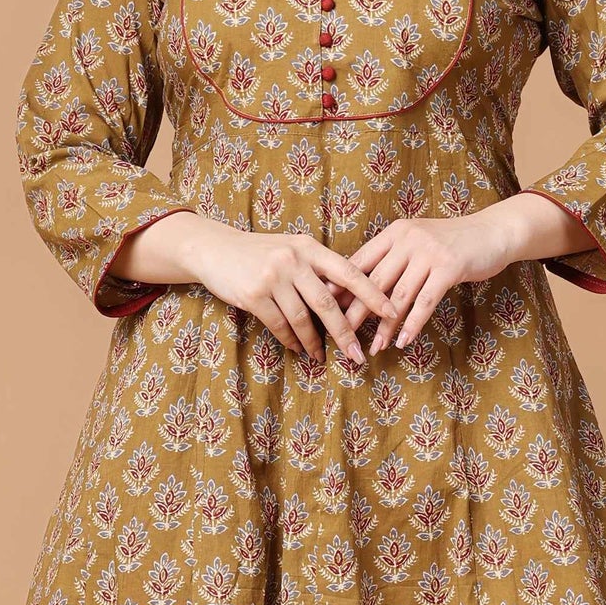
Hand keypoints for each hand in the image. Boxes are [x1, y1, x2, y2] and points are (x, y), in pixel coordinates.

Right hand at [181, 220, 399, 364]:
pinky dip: (291, 341)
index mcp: (309, 247)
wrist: (214, 248)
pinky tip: (299, 349)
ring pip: (303, 319)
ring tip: (322, 357)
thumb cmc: (259, 253)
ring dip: (315, 343)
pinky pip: (280, 326)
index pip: (349, 272)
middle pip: (328, 304)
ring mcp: (272, 277)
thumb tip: (348, 297)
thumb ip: (316, 268)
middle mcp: (293, 260)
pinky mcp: (254, 295)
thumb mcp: (291, 250)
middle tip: (358, 355)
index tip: (390, 313)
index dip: (372, 294)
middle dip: (345, 333)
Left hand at [330, 211, 517, 353]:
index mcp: (394, 233)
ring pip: (398, 296)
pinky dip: (412, 324)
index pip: (360, 261)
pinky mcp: (449, 268)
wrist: (492, 232)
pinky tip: (403, 341)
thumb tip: (361, 286)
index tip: (323, 309)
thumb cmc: (451, 243)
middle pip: (374, 282)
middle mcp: (408, 239)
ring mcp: (429, 253)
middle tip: (340, 336)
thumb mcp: (417, 241)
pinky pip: (425, 302)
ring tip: (374, 347)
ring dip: (384, 326)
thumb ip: (393, 258)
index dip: (341, 286)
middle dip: (356, 312)